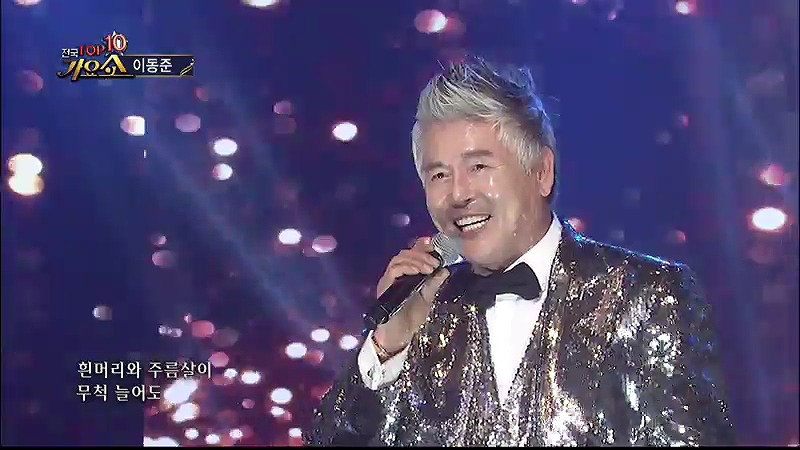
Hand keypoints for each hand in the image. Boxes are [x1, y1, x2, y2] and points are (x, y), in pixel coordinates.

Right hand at [373, 237, 450, 354]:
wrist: (399, 335)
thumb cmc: (411, 318)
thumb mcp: (426, 297)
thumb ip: (433, 283)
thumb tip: (445, 270)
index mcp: (404, 275)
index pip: (410, 254)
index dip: (421, 246)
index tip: (433, 244)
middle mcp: (395, 274)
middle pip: (405, 254)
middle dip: (422, 254)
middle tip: (435, 262)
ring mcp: (389, 280)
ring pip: (399, 259)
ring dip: (416, 260)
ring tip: (429, 268)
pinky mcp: (385, 286)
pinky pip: (394, 270)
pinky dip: (407, 267)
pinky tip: (418, 271)